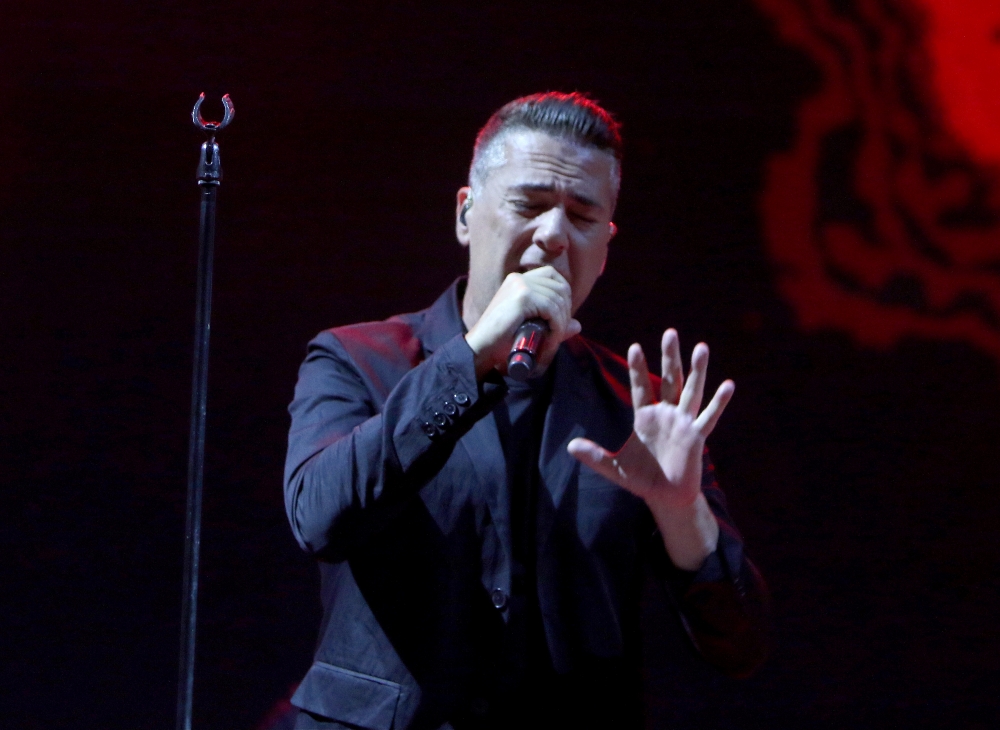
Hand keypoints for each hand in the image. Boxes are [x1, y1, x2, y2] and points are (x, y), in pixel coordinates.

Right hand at [465, 266, 580, 377]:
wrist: (479, 350)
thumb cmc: (501, 343)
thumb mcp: (530, 329)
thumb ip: (553, 325)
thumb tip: (577, 325)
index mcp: (518, 281)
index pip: (553, 276)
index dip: (563, 296)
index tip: (560, 319)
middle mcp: (519, 279)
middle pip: (560, 287)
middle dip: (565, 313)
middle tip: (557, 335)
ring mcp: (520, 286)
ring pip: (558, 300)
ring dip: (560, 325)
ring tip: (551, 344)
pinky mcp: (522, 297)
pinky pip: (552, 310)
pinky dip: (556, 329)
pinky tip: (549, 342)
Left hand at [567, 329, 733, 568]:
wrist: (665, 497)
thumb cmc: (641, 478)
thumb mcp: (614, 468)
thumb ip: (594, 456)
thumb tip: (570, 447)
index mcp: (645, 417)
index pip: (641, 387)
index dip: (638, 368)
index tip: (635, 347)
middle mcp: (666, 414)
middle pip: (669, 379)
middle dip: (670, 357)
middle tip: (670, 333)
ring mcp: (683, 423)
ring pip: (691, 391)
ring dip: (697, 370)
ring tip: (701, 347)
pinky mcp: (696, 437)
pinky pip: (708, 417)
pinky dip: (718, 402)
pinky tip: (728, 385)